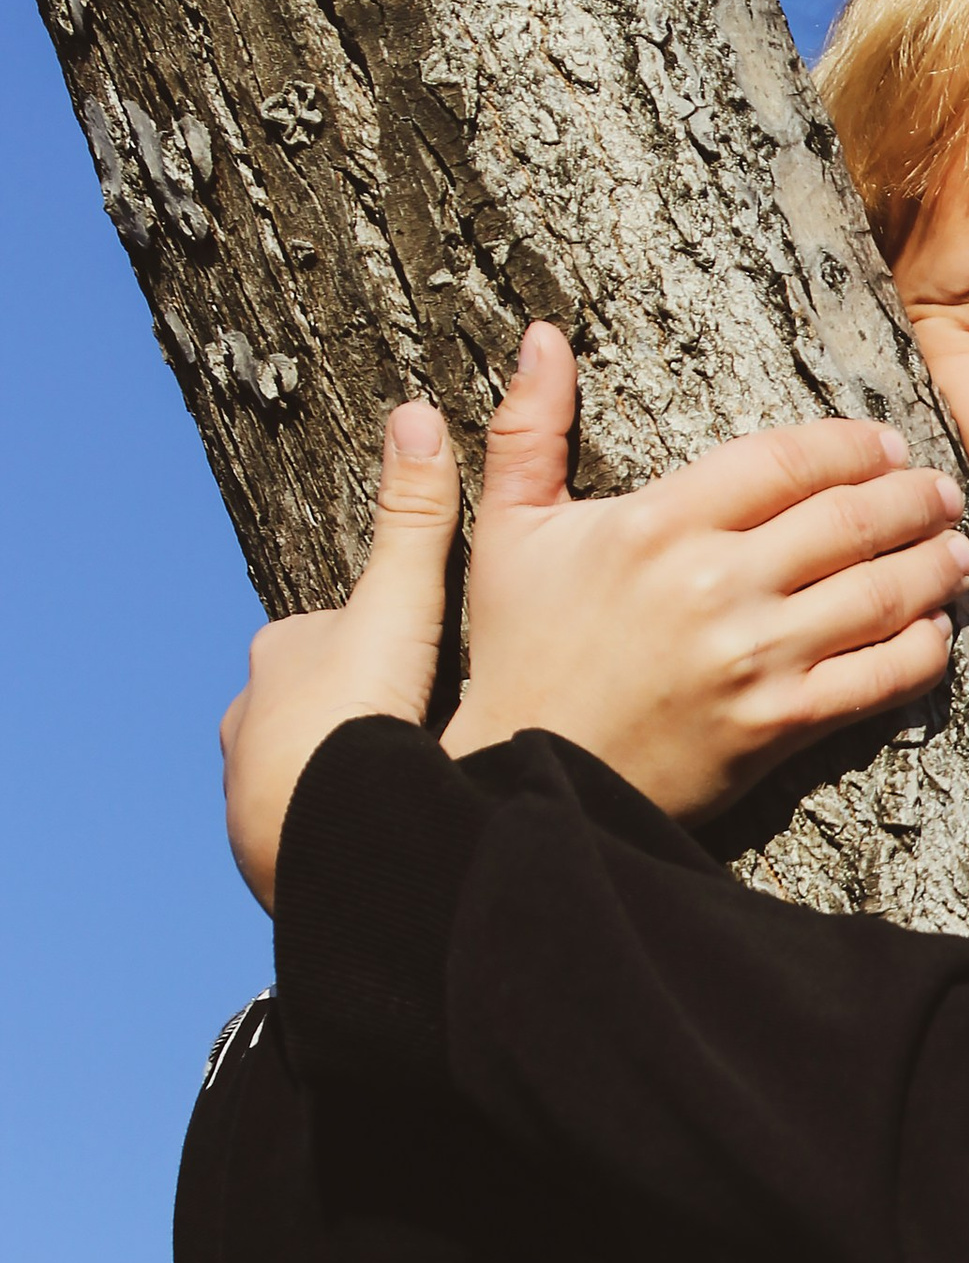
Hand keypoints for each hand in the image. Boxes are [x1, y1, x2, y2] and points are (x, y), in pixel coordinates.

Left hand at [220, 398, 461, 907]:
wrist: (320, 832)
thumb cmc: (354, 715)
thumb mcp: (400, 608)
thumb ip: (416, 522)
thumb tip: (417, 413)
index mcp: (278, 656)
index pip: (331, 635)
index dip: (382, 648)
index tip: (424, 669)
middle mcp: (249, 718)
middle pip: (316, 701)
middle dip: (361, 713)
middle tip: (423, 731)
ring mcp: (251, 788)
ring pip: (309, 764)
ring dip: (350, 772)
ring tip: (411, 787)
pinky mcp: (267, 849)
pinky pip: (311, 824)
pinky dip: (342, 823)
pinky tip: (383, 831)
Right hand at [440, 324, 968, 821]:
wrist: (534, 778)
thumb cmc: (522, 652)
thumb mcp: (510, 530)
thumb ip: (530, 427)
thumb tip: (544, 338)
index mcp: (659, 524)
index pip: (788, 459)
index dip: (853, 445)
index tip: (887, 445)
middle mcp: (716, 583)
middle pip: (850, 519)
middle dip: (914, 499)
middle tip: (942, 494)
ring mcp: (754, 656)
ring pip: (879, 593)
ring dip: (934, 567)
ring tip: (958, 554)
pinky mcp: (779, 725)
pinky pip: (879, 679)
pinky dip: (921, 650)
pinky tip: (934, 632)